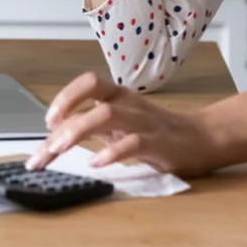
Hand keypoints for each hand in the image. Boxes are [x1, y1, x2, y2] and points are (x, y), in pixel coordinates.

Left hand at [25, 72, 219, 178]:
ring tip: (59, 149)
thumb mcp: (120, 124)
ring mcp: (143, 122)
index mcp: (118, 96)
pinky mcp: (158, 143)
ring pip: (108, 115)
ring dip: (79, 131)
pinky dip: (113, 152)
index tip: (47, 121)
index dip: (65, 97)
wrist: (202, 139)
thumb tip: (55, 134)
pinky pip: (133, 143)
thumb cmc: (155, 132)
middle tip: (44, 149)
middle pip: (93, 101)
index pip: (88, 83)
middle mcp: (129, 104)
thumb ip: (92, 125)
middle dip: (63, 123)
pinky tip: (97, 163)